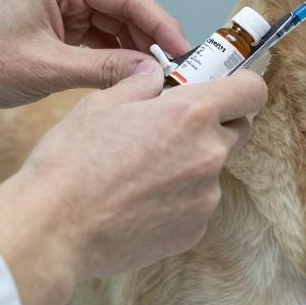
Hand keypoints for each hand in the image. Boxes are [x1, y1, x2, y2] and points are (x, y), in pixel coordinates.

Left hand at [0, 0, 190, 158]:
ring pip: (118, 23)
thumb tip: (153, 74)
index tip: (184, 51)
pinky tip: (135, 78)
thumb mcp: (48, 70)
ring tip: (161, 79)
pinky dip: (119, 56)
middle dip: (153, 38)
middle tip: (181, 70)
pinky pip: (103, 36)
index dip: (160, 24)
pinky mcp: (63, 22)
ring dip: (138, 50)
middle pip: (127, 7)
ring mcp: (65, 1)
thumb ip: (105, 70)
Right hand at [0, 63, 267, 304]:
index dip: (240, 86)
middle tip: (170, 127)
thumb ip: (141, 83)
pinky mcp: (193, 230)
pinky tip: (137, 199)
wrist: (53, 227)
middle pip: (237, 130)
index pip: (251, 90)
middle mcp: (208, 154)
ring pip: (212, 169)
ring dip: (189, 163)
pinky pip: (195, 203)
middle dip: (213, 123)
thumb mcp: (102, 102)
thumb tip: (156, 74)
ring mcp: (204, 197)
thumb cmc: (71, 161)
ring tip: (140, 170)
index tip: (225, 88)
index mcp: (190, 114)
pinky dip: (176, 198)